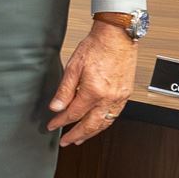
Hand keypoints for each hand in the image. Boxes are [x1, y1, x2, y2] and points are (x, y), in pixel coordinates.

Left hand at [47, 22, 137, 146]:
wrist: (117, 36)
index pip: (73, 114)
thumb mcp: (73, 67)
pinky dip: (104, 123)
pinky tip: (98, 124)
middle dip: (76, 135)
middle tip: (65, 141)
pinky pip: (114, 115)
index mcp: (94, 91)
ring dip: (91, 133)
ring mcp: (120, 97)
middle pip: (90, 124)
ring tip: (80, 138)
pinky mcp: (126, 94)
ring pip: (104, 123)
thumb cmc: (97, 46)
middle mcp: (109, 97)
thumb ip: (64, 90)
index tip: (52, 125)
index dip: (61, 122)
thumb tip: (56, 107)